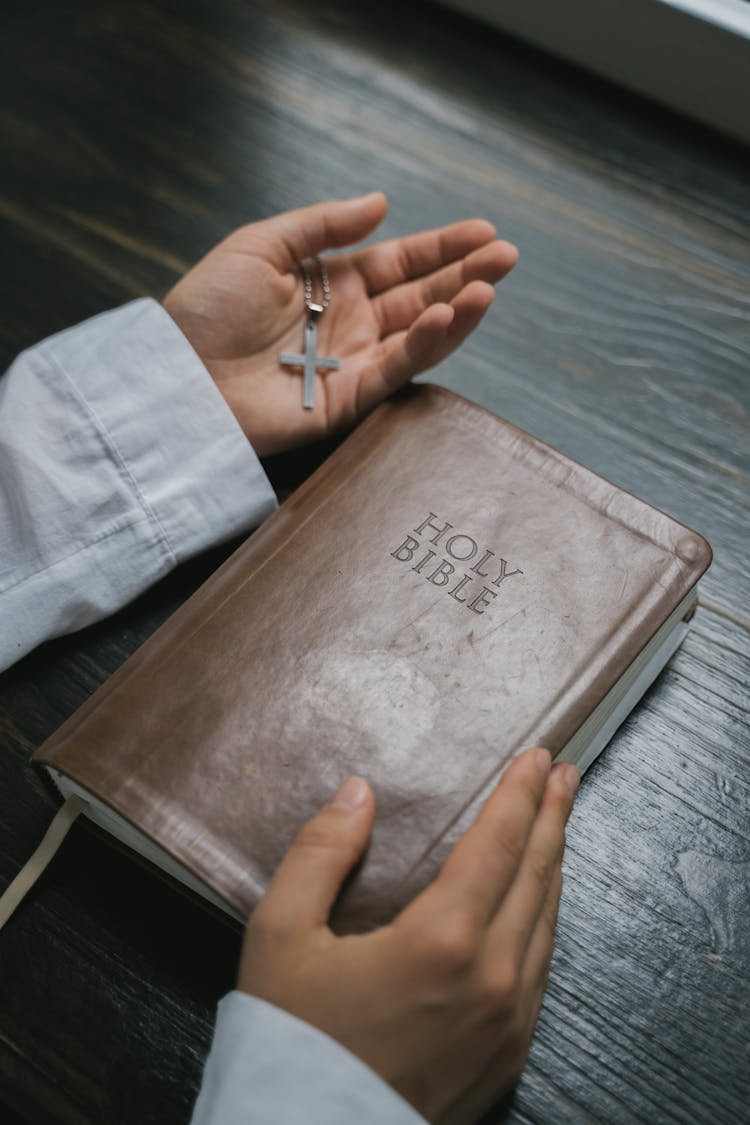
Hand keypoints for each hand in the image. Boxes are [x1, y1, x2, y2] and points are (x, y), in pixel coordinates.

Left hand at [163, 193, 517, 456]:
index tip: (483, 230)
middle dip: (465, 275)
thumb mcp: (260, 246)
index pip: (399, 263)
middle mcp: (349, 323)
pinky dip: (425, 343)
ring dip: (458, 310)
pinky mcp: (348, 399)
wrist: (178, 375)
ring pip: (419, 334)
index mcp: (330, 284)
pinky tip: (449, 315)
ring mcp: (352, 362)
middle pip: (420, 296)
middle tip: (506, 256)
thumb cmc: (204, 310)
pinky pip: (396, 368)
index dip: (441, 248)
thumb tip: (381, 203)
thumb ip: (321, 224)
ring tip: (490, 284)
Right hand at [238, 747, 578, 1123]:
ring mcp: (508, 1024)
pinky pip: (542, 972)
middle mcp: (492, 979)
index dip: (520, 795)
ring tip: (557, 825)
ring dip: (553, 864)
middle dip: (552, 817)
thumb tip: (358, 794)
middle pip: (535, 876)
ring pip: (547, 923)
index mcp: (442, 941)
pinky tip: (538, 905)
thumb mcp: (280, 935)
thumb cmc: (290, 1043)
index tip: (539, 758)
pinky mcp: (507, 1058)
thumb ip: (320, 853)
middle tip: (565, 776)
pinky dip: (546, 921)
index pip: (497, 845)